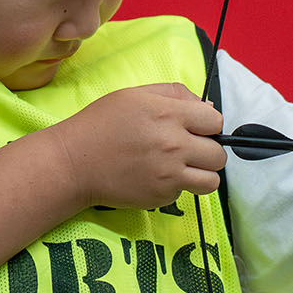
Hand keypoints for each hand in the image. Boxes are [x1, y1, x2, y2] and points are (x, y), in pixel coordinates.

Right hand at [49, 83, 226, 209]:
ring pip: (212, 181)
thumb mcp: (136, 94)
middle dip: (208, 150)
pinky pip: (185, 193)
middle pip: (218, 154)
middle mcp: (173, 146)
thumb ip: (175, 94)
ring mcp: (168, 175)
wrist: (73, 163)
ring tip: (183, 167)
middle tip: (189, 148)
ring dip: (202, 173)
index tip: (196, 127)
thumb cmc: (101, 123)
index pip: (216, 121)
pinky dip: (176, 186)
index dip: (208, 124)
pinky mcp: (160, 197)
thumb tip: (208, 106)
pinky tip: (156, 176)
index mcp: (169, 114)